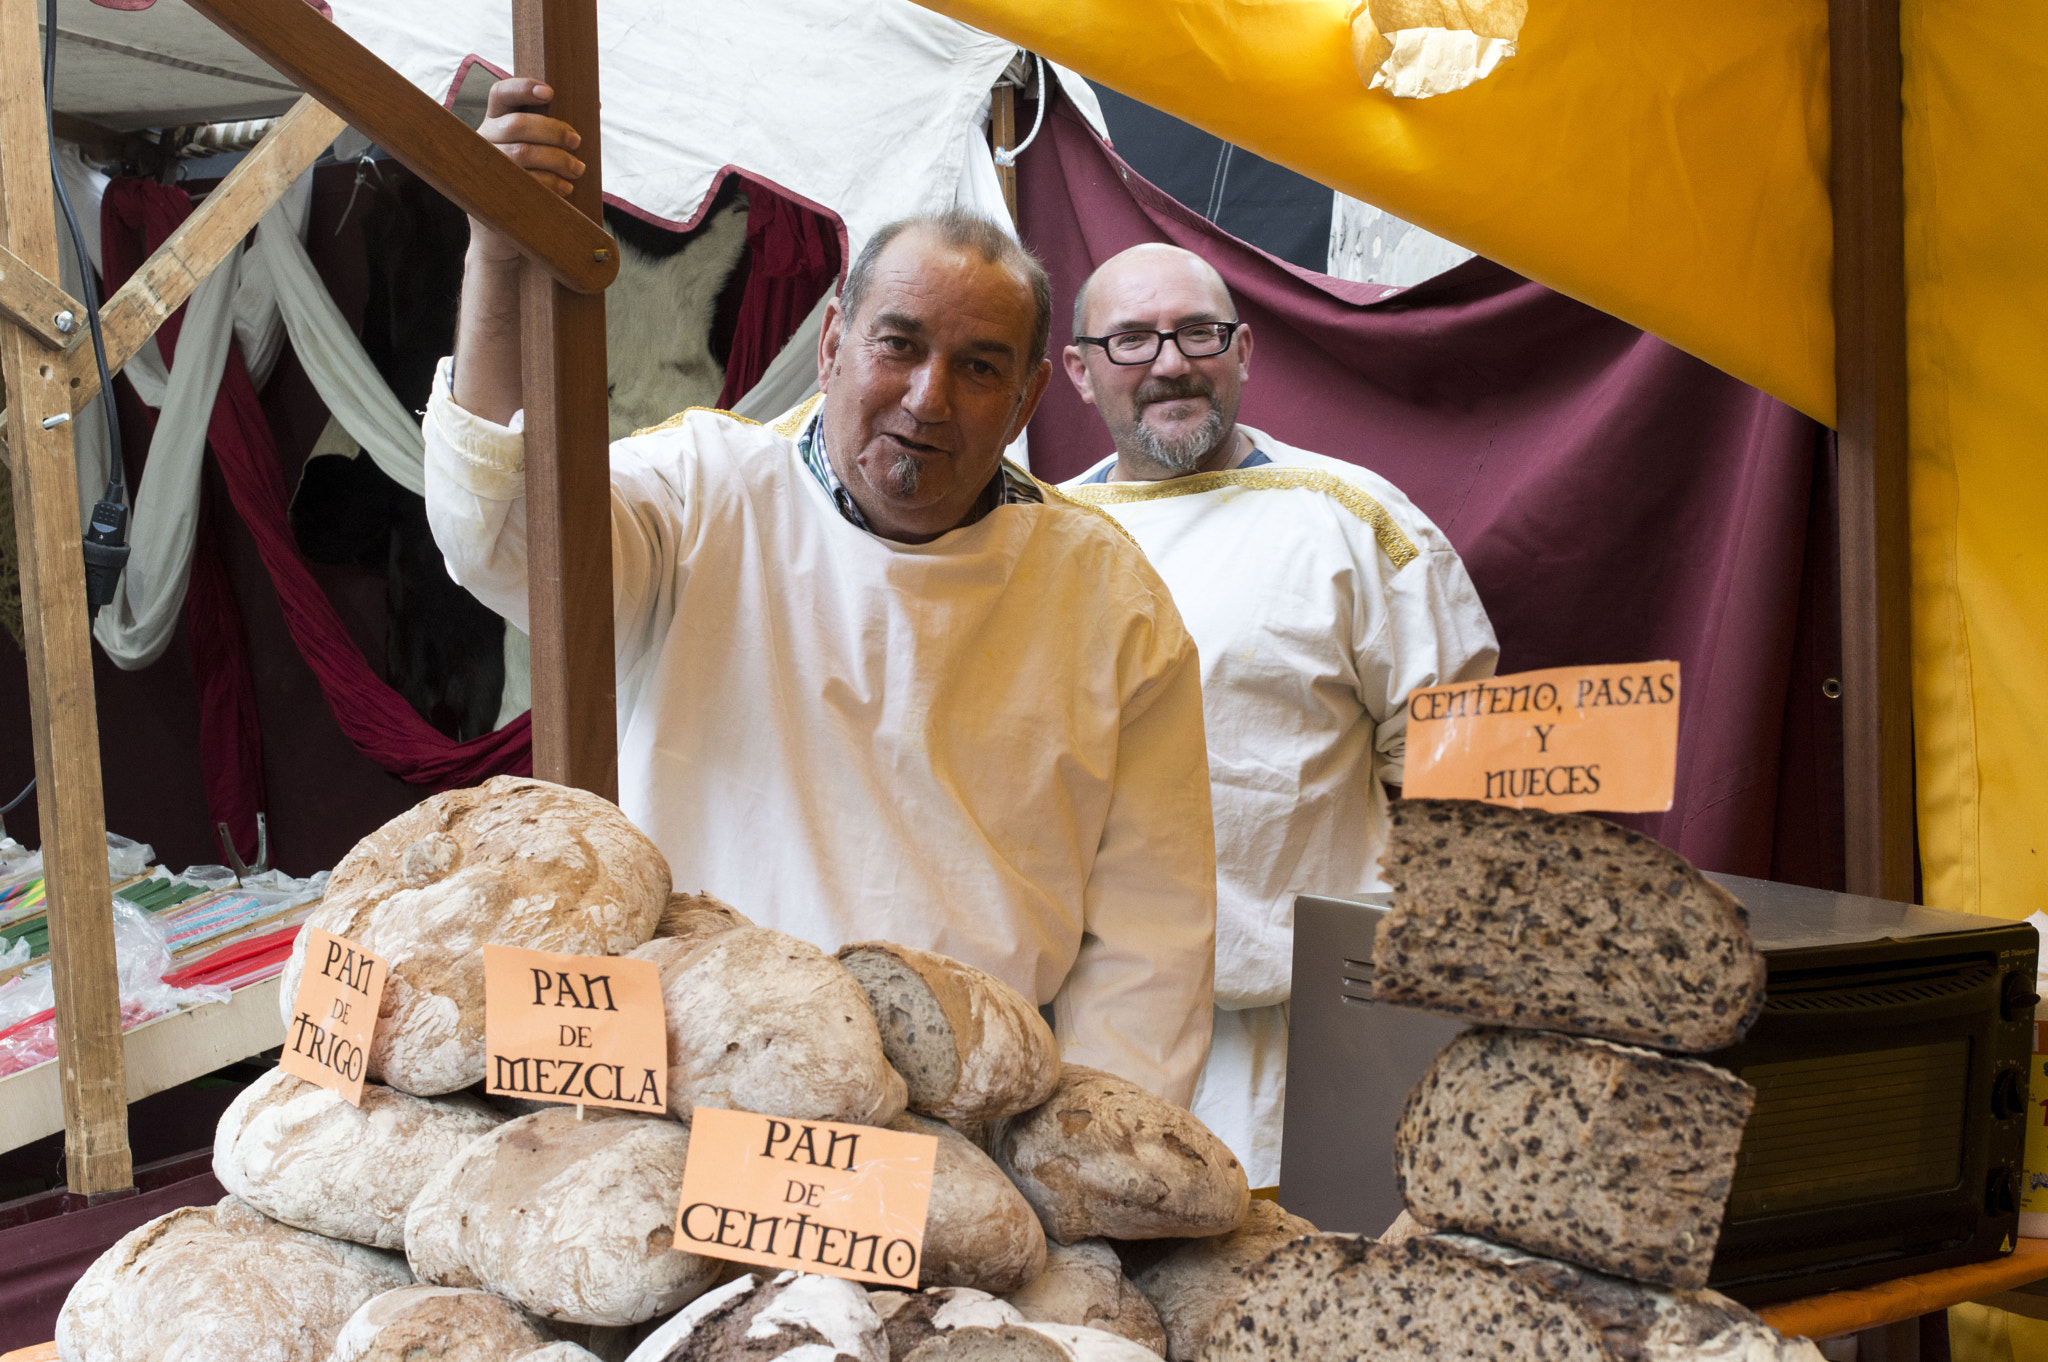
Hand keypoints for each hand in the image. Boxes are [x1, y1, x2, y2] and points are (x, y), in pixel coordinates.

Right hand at [468, 77, 585, 263]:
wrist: (504, 239)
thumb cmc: (529, 189)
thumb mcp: (538, 156)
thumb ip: (554, 133)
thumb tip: (595, 106)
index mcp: (494, 124)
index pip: (500, 94)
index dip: (523, 88)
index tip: (550, 92)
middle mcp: (482, 140)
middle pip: (518, 124)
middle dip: (554, 131)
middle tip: (576, 142)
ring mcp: (484, 167)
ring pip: (522, 153)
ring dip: (557, 159)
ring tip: (578, 170)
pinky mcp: (490, 194)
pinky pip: (523, 183)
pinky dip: (550, 184)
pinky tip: (565, 190)